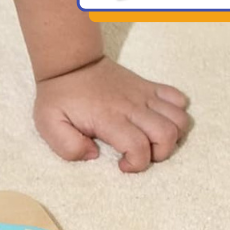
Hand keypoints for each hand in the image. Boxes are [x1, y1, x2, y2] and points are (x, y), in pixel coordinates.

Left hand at [34, 58, 190, 172]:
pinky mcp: (149, 87)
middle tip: (139, 156)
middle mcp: (132, 107)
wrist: (70, 64)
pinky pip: (178, 98)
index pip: (139, 147)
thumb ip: (68, 147)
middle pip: (167, 134)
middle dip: (159, 154)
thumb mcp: (49, 126)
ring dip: (171, 136)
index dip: (136, 164)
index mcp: (109, 119)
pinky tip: (157, 121)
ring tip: (151, 141)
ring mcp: (143, 95)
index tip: (121, 165)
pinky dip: (176, 113)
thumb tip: (94, 155)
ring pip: (180, 118)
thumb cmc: (58, 98)